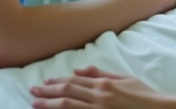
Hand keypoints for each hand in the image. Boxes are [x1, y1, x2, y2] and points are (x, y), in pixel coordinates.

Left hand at [31, 66, 175, 108]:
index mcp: (105, 84)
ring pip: (68, 106)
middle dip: (47, 93)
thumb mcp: (124, 79)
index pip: (74, 82)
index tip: (44, 83)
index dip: (56, 83)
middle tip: (31, 92)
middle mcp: (100, 97)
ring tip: (35, 104)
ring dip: (49, 105)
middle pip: (67, 93)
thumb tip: (80, 70)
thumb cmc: (144, 96)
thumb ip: (101, 74)